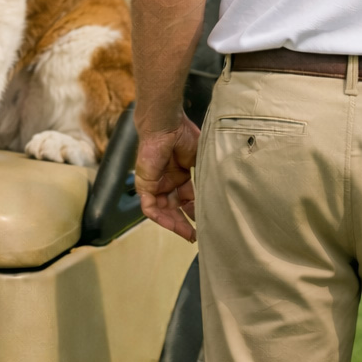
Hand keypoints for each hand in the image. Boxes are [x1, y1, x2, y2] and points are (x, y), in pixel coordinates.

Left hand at [134, 114, 200, 241]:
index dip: (196, 211)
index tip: (207, 223)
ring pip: (163, 210)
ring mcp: (156, 184)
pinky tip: (173, 224)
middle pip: (175, 208)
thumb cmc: (183, 135)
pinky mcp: (145, 185)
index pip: (188, 199)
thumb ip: (203, 175)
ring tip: (189, 234)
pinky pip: (150, 207)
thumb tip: (216, 192)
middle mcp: (168, 181)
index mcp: (181, 175)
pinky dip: (160, 217)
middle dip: (185, 223)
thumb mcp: (198, 158)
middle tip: (197, 236)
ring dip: (175, 223)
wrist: (166, 125)